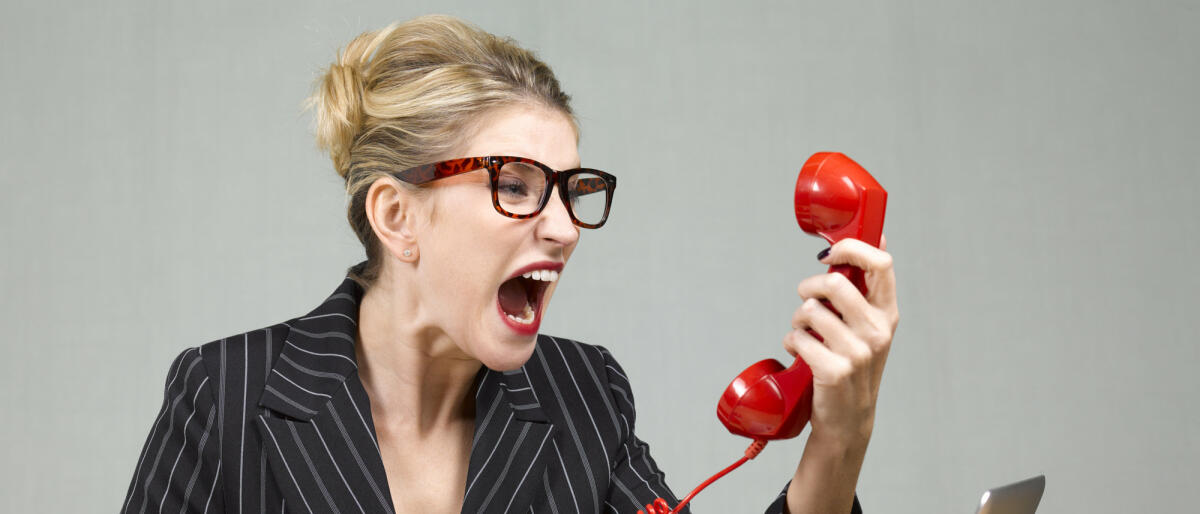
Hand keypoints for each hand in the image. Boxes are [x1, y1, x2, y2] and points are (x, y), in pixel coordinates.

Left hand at [784, 234, 898, 444]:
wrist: (848, 419)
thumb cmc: (852, 366)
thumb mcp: (866, 328)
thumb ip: (864, 290)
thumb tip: (874, 235)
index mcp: (887, 314)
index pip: (882, 263)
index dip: (852, 248)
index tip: (829, 255)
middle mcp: (877, 331)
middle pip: (834, 283)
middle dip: (808, 288)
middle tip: (806, 302)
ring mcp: (858, 352)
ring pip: (810, 311)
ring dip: (797, 320)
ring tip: (804, 334)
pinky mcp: (834, 370)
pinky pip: (797, 338)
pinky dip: (790, 343)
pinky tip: (799, 354)